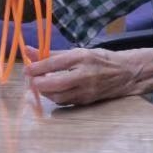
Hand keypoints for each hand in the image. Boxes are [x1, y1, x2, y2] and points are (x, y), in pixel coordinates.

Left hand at [22, 46, 147, 105]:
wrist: (126, 74)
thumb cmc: (100, 59)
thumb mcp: (78, 52)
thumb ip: (52, 53)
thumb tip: (28, 51)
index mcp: (82, 58)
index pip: (54, 63)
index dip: (36, 67)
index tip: (26, 68)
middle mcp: (84, 75)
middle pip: (55, 83)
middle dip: (38, 83)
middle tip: (30, 79)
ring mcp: (86, 91)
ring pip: (58, 97)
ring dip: (45, 92)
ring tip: (39, 84)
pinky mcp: (86, 101)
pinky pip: (65, 102)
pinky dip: (54, 97)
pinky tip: (51, 91)